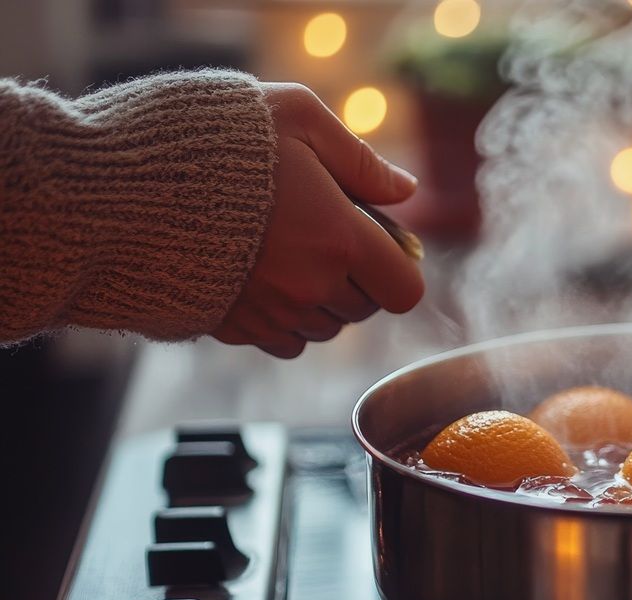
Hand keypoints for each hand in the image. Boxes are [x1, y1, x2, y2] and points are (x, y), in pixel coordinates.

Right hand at [213, 83, 422, 357]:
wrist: (118, 183)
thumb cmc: (213, 140)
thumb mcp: (299, 118)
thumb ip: (361, 160)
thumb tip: (405, 190)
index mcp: (341, 239)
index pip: (405, 290)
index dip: (399, 268)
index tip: (380, 243)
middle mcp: (312, 287)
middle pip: (365, 310)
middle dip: (357, 277)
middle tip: (323, 233)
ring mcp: (271, 314)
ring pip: (325, 328)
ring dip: (320, 298)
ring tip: (287, 251)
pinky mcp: (233, 329)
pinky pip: (284, 342)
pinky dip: (284, 320)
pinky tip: (260, 278)